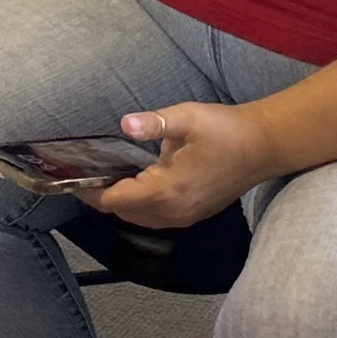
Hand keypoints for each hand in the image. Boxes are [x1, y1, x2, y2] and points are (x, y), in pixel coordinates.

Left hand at [75, 102, 278, 229]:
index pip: (115, 200)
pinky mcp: (193, 215)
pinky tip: (136, 184)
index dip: (90, 190)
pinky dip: (139, 206)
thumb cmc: (226, 130)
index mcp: (166, 190)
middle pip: (123, 213)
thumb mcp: (187, 118)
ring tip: (106, 178)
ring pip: (139, 218)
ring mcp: (184, 217)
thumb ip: (153, 124)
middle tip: (86, 174)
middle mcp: (172, 211)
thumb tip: (124, 124)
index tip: (72, 177)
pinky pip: (155, 218)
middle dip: (101, 197)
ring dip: (121, 203)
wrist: (264, 146)